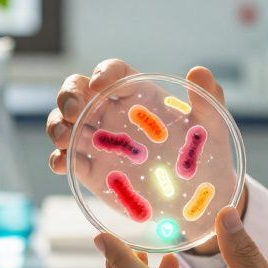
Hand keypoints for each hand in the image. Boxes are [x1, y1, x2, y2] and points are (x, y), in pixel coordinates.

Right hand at [47, 60, 245, 252]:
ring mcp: (99, 141)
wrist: (197, 196)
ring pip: (64, 122)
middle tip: (74, 111)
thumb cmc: (204, 152)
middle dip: (68, 95)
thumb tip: (199, 71)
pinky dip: (59, 159)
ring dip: (57, 125)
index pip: (113, 72)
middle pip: (77, 91)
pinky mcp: (91, 169)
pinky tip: (63, 164)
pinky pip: (67, 158)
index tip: (101, 84)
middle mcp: (112, 112)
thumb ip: (207, 99)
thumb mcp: (211, 125)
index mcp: (138, 94)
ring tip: (63, 139)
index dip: (103, 72)